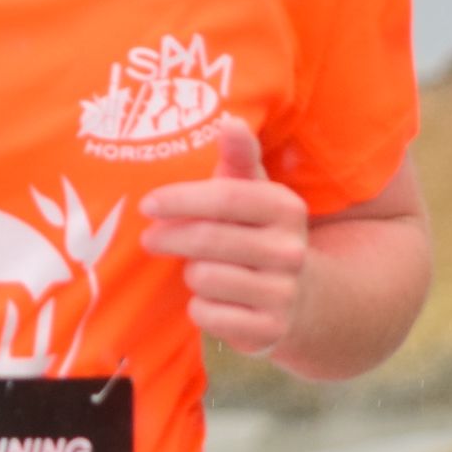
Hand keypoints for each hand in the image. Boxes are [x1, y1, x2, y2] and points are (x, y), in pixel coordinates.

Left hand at [140, 116, 311, 359]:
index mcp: (286, 208)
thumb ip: (239, 158)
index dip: (182, 200)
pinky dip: (200, 308)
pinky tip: (213, 301)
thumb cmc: (260, 234)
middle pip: (208, 240)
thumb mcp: (254, 194)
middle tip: (151, 239)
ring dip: (192, 274)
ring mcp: (283, 293)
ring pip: (204, 278)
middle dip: (170, 238)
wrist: (304, 298)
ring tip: (202, 270)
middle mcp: (291, 250)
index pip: (227, 198)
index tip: (147, 205)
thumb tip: (229, 120)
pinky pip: (208, 315)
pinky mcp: (269, 331)